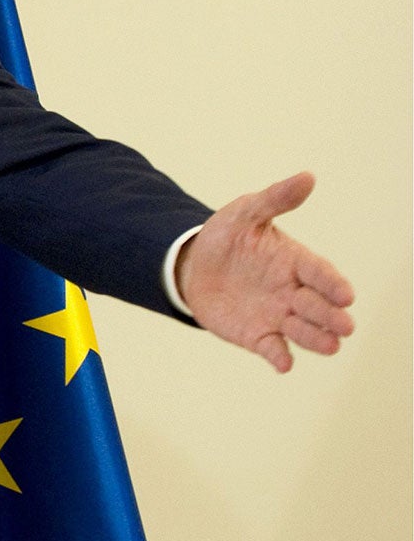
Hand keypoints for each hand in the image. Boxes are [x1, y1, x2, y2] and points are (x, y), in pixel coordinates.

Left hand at [178, 172, 354, 371]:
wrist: (194, 265)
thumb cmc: (227, 236)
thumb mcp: (245, 213)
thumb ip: (275, 199)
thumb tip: (307, 177)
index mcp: (295, 261)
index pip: (321, 273)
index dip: (333, 284)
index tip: (346, 295)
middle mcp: (293, 291)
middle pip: (319, 306)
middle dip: (331, 316)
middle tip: (343, 325)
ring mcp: (278, 315)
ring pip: (304, 331)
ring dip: (316, 339)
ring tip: (330, 346)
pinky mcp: (258, 335)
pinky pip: (273, 348)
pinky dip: (280, 356)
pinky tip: (283, 363)